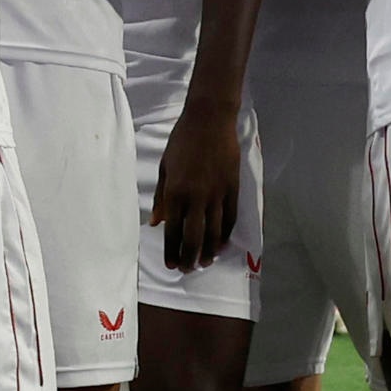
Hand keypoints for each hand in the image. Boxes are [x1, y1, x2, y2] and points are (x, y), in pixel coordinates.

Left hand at [150, 103, 240, 271]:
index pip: (172, 230)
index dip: (171, 250)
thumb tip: (157, 222)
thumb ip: (161, 197)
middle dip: (189, 257)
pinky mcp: (233, 189)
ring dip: (209, 251)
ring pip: (214, 232)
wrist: (209, 120)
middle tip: (186, 269)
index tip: (170, 264)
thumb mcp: (164, 167)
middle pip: (194, 237)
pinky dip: (226, 234)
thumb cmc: (182, 141)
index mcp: (176, 192)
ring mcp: (217, 195)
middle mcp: (196, 198)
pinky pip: (230, 218)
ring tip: (204, 262)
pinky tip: (221, 244)